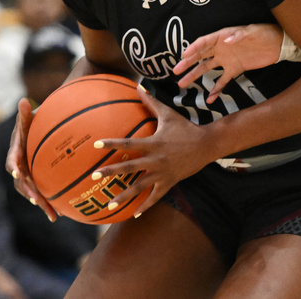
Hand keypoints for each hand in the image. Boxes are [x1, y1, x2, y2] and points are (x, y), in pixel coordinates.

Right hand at [5, 98, 57, 221]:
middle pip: (21, 181)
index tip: (17, 172)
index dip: (14, 166)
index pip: (12, 160)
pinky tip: (59, 214)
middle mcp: (20, 166)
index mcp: (16, 151)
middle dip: (28, 191)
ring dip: (40, 203)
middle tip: (35, 199)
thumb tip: (23, 101)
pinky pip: (41, 193)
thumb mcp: (30, 116)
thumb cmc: (34, 121)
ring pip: (31, 191)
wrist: (39, 130)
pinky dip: (48, 203)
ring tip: (52, 214)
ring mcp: (28, 174)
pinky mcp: (36, 180)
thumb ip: (25, 112)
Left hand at [91, 86, 214, 217]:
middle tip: (95, 176)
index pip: (129, 144)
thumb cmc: (185, 128)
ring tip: (109, 204)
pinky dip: (145, 206)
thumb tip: (138, 86)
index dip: (112, 143)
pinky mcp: (169, 182)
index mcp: (153, 143)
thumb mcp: (168, 114)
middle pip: (130, 168)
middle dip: (112, 172)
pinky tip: (134, 214)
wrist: (206, 145)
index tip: (96, 144)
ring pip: (140, 187)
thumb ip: (151, 102)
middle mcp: (156, 160)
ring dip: (124, 196)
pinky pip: (155, 197)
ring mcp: (162, 173)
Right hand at [173, 24, 283, 102]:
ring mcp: (227, 60)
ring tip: (182, 84)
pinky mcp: (235, 69)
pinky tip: (209, 98)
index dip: (194, 48)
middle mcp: (222, 48)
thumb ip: (240, 35)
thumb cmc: (264, 33)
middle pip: (200, 55)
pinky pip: (222, 80)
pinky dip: (216, 89)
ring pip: (207, 68)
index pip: (204, 42)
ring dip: (195, 76)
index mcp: (223, 36)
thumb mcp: (253, 31)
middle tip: (176, 70)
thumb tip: (228, 40)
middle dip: (188, 63)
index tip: (184, 56)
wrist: (278, 44)